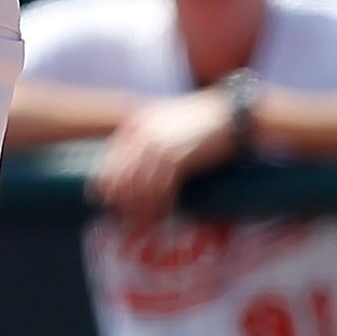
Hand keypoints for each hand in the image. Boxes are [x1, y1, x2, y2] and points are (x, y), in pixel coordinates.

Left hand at [88, 89, 242, 227]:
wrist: (230, 114)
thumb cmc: (201, 120)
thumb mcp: (166, 122)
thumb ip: (147, 137)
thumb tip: (135, 167)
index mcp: (137, 124)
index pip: (111, 158)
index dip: (107, 182)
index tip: (106, 200)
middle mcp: (143, 135)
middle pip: (121, 175)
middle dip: (122, 199)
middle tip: (126, 217)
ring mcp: (160, 146)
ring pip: (140, 186)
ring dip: (142, 207)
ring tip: (146, 221)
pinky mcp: (178, 158)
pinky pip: (162, 189)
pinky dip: (161, 204)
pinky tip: (164, 213)